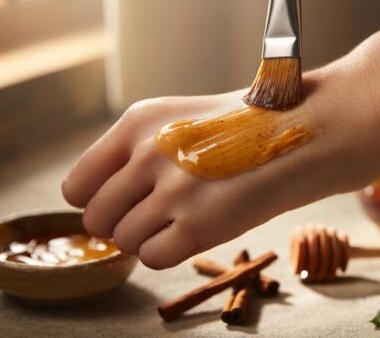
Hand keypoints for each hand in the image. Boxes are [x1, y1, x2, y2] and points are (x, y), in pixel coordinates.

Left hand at [61, 66, 379, 268]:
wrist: (303, 133)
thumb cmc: (240, 129)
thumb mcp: (177, 119)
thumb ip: (131, 155)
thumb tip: (95, 204)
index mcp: (136, 123)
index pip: (76, 185)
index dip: (95, 201)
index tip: (120, 203)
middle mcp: (148, 153)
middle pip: (95, 219)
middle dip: (121, 224)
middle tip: (155, 214)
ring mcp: (174, 189)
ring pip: (124, 241)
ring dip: (148, 238)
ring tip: (182, 217)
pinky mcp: (200, 224)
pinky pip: (153, 259)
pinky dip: (169, 252)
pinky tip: (194, 230)